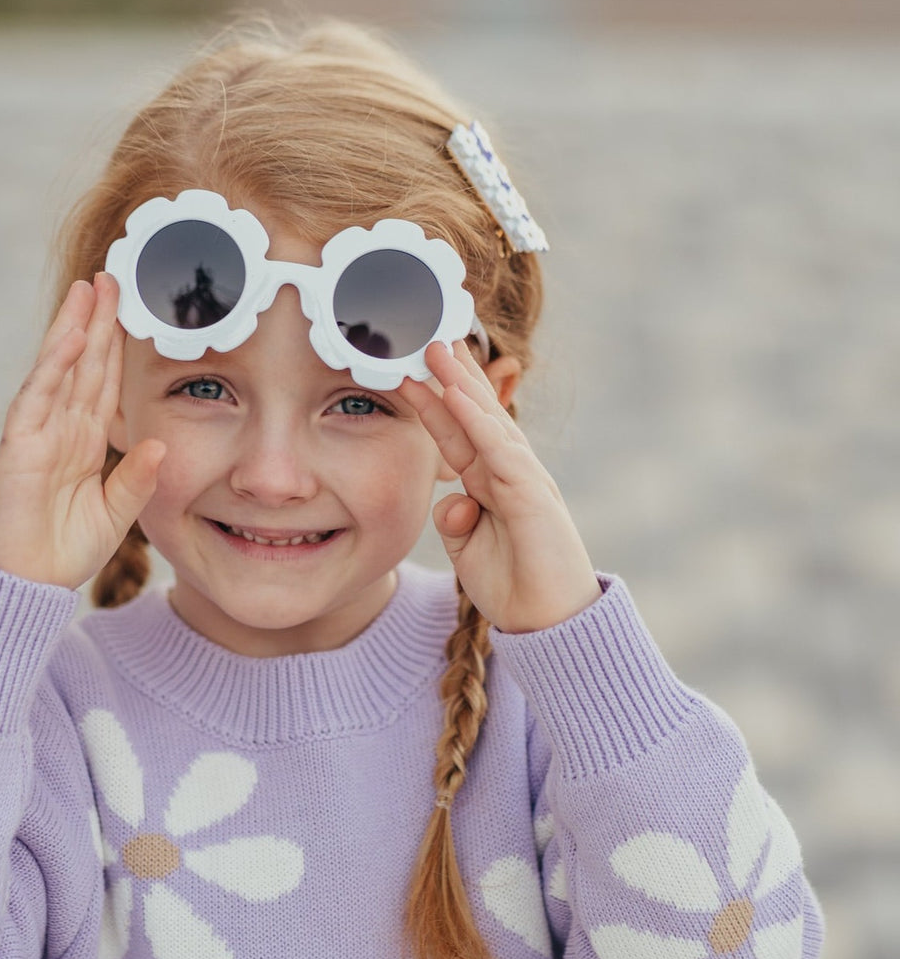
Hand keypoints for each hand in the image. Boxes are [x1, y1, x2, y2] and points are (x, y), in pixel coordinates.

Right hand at [0, 272, 165, 589]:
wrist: (25, 587)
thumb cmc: (63, 554)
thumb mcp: (114, 516)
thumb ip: (137, 480)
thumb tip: (158, 442)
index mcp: (84, 444)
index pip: (103, 383)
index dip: (115, 347)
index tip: (130, 310)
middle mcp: (62, 430)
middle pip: (84, 365)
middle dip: (98, 322)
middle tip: (113, 277)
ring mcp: (39, 434)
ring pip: (61, 369)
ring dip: (74, 328)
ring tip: (89, 288)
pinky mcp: (20, 446)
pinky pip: (39, 398)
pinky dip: (53, 367)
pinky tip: (69, 337)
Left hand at [396, 339, 600, 633]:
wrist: (550, 625)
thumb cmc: (514, 585)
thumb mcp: (470, 548)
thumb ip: (457, 519)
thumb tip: (449, 502)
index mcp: (491, 481)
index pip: (457, 429)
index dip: (433, 397)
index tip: (408, 366)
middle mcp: (510, 472)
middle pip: (474, 412)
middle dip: (449, 373)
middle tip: (424, 332)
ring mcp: (525, 480)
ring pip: (488, 422)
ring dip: (460, 384)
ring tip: (435, 348)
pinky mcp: (533, 498)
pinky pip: (502, 453)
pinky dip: (480, 423)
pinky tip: (459, 398)